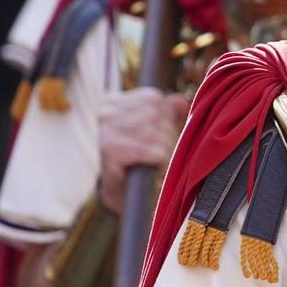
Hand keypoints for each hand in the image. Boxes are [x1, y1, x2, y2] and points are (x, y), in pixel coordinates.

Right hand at [97, 88, 188, 213]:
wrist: (122, 189)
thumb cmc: (141, 155)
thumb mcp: (155, 128)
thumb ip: (168, 112)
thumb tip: (181, 101)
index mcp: (114, 101)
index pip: (153, 98)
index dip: (168, 115)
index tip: (166, 132)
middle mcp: (106, 113)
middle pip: (154, 115)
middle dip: (168, 134)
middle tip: (167, 149)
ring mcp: (105, 132)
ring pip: (152, 133)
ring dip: (164, 148)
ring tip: (162, 158)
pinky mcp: (109, 152)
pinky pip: (146, 151)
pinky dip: (158, 159)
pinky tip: (156, 164)